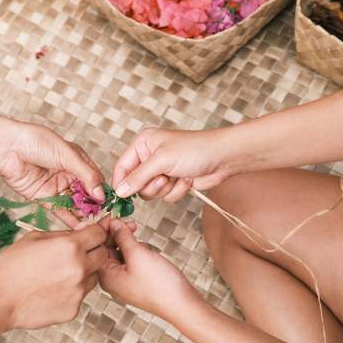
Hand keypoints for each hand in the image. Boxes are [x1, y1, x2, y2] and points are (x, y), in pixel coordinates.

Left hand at [0, 122, 105, 226]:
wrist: (9, 148)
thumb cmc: (38, 142)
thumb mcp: (68, 155)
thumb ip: (86, 175)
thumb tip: (101, 194)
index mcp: (76, 160)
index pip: (95, 179)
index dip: (103, 192)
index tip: (112, 204)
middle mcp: (68, 174)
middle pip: (86, 194)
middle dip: (95, 206)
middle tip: (105, 220)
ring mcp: (57, 187)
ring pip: (75, 204)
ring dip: (85, 215)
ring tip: (95, 227)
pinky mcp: (44, 198)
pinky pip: (61, 211)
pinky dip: (70, 220)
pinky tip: (81, 228)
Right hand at [0, 225, 107, 329]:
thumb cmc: (10, 266)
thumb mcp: (34, 238)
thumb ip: (61, 235)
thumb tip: (79, 233)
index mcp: (70, 246)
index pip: (99, 234)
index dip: (95, 232)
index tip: (90, 235)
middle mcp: (79, 269)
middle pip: (103, 256)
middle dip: (94, 252)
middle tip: (76, 255)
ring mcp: (78, 292)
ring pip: (94, 277)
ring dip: (84, 273)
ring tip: (58, 274)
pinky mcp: (73, 309)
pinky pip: (80, 295)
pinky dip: (71, 291)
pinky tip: (51, 290)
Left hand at [99, 220, 198, 318]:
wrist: (181, 304)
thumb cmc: (159, 285)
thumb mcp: (137, 253)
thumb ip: (122, 236)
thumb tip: (114, 223)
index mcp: (106, 276)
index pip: (98, 246)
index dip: (105, 229)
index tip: (114, 216)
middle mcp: (112, 281)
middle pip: (108, 249)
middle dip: (119, 236)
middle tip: (131, 224)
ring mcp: (124, 282)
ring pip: (121, 254)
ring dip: (130, 244)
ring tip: (143, 244)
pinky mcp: (137, 282)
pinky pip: (131, 262)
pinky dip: (138, 253)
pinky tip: (148, 253)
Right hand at [112, 127, 231, 201]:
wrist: (223, 158)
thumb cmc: (194, 150)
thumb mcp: (161, 160)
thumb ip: (138, 177)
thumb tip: (120, 191)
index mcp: (143, 144)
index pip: (122, 166)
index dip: (121, 183)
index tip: (122, 197)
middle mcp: (150, 157)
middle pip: (136, 184)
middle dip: (151, 185)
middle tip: (163, 178)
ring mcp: (163, 171)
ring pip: (151, 193)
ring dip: (165, 189)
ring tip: (177, 176)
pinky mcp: (174, 182)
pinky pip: (166, 196)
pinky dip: (177, 191)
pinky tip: (187, 180)